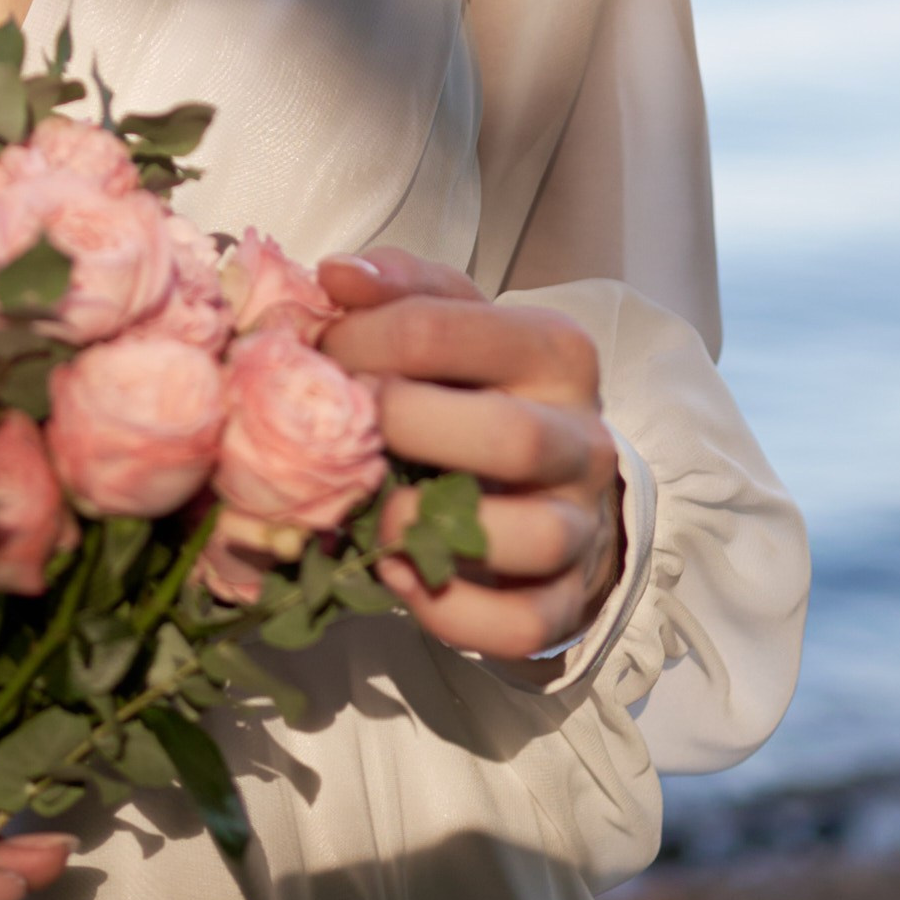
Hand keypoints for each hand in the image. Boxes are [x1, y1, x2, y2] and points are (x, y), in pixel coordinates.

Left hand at [317, 247, 620, 663]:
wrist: (556, 480)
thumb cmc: (484, 389)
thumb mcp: (456, 322)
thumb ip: (402, 289)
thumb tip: (339, 276)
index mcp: (553, 351)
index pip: (451, 328)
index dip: (364, 340)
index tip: (319, 355)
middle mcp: (581, 437)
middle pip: (511, 436)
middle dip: (406, 428)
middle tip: (343, 432)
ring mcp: (580, 523)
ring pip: (536, 537)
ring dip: (434, 529)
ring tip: (375, 515)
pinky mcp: (565, 599)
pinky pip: (522, 623)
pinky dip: (451, 613)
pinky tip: (398, 578)